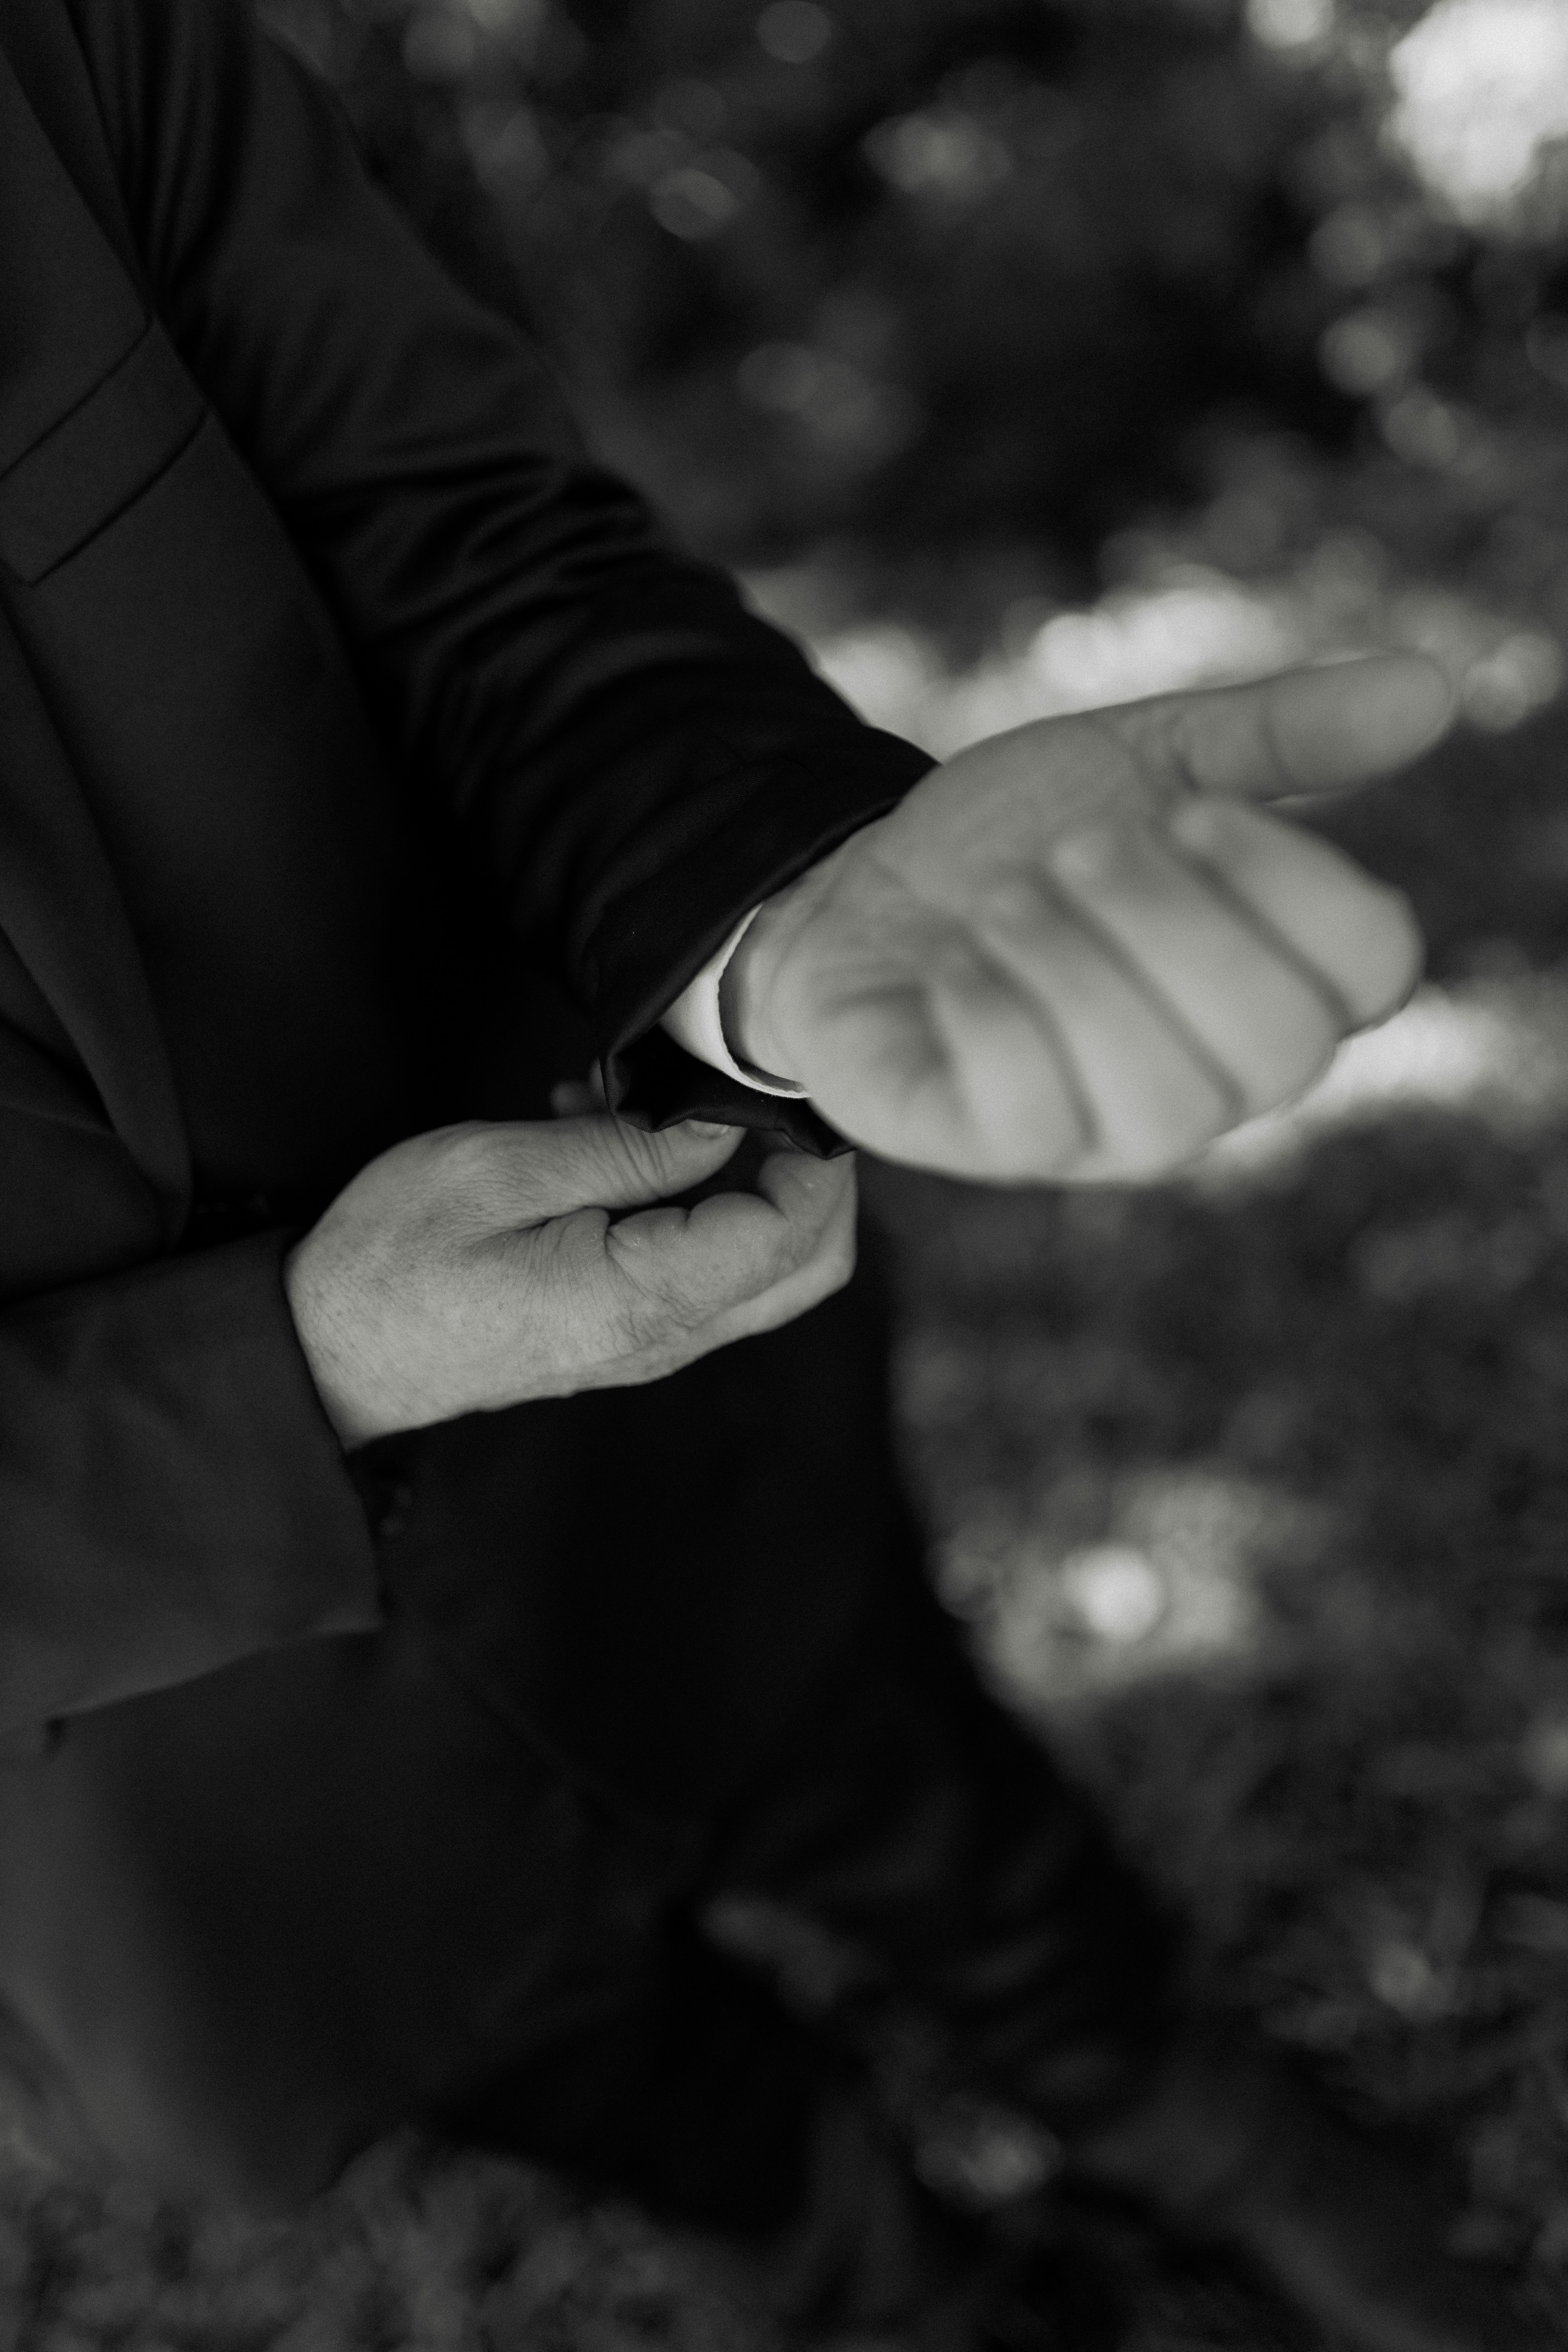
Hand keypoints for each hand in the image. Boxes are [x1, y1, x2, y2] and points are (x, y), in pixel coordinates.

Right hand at [284, 1115, 855, 1447]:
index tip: (785, 1086)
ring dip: (740, 1181)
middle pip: (806, 1268)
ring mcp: (649, 1344)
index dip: (811, 1158)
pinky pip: (700, 1272)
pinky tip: (607, 1140)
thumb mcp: (501, 1169)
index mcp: (640, 1295)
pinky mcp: (625, 1333)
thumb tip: (721, 1122)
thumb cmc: (394, 1255)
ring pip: (764, 1272)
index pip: (788, 1233)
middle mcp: (663, 1336)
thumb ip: (625, 1149)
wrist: (329, 1349)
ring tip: (642, 1106)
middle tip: (758, 1092)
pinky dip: (693, 1204)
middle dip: (812, 1180)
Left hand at [727, 655, 1453, 1182]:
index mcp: (1273, 981)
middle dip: (1172, 922)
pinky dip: (989, 1016)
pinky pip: (1030, 1116)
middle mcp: (1214, 1082)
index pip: (1372, 968)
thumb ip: (1278, 734)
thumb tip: (1431, 688)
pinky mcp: (995, 1148)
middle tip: (1080, 846)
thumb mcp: (1145, 758)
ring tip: (1009, 899)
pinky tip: (954, 964)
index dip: (1295, 880)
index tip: (1193, 806)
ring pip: (1164, 1100)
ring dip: (1077, 967)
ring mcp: (1105, 1133)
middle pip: (1277, 1046)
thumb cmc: (1021, 835)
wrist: (858, 885)